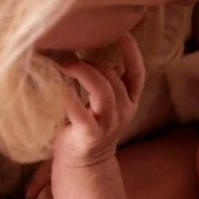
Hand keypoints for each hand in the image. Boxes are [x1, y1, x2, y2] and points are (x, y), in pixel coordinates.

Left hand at [53, 35, 144, 167]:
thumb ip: (105, 81)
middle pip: (114, 78)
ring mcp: (108, 125)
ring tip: (66, 66)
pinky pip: (81, 113)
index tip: (122, 32)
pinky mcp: (90, 136)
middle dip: (92, 63)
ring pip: (104, 91)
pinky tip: (60, 88)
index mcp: (129, 101)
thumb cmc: (88, 125)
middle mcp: (124, 112)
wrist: (83, 165)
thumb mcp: (103, 102)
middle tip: (70, 58)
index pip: (138, 73)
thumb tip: (90, 50)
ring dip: (84, 73)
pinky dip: (69, 98)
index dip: (132, 52)